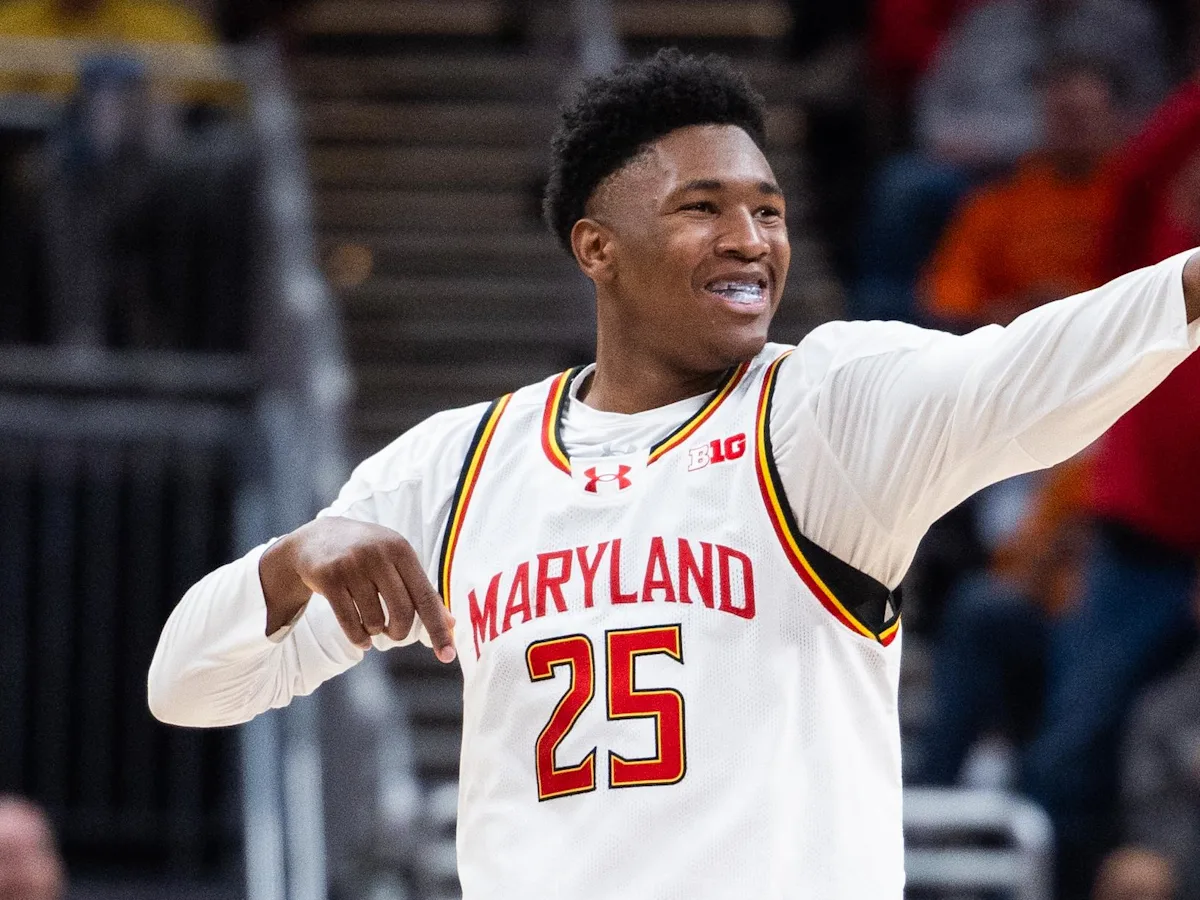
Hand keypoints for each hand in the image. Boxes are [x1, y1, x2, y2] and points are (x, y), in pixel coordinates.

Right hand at [260, 517, 455, 660]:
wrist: (316, 539)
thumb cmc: (368, 555)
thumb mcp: (396, 562)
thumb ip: (422, 590)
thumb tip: (451, 624)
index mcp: (401, 549)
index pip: (425, 596)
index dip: (438, 628)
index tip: (448, 656)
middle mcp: (378, 554)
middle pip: (402, 611)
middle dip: (400, 632)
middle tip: (394, 633)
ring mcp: (351, 565)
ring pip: (374, 620)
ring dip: (376, 631)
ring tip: (372, 624)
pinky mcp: (329, 577)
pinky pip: (349, 623)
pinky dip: (358, 638)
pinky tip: (362, 640)